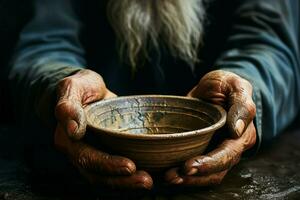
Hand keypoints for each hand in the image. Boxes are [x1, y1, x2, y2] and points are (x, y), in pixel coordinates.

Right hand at [54, 69, 152, 188]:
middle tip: (147, 181)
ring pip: (110, 178)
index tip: (130, 166)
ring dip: (130, 183)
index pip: (87, 158)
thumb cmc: (81, 88)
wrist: (89, 93)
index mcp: (68, 141)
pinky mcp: (110, 155)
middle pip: (100, 175)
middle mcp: (80, 154)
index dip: (107, 165)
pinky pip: (120, 171)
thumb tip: (72, 130)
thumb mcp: (73, 88)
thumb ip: (68, 106)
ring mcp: (96, 156)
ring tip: (153, 181)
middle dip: (123, 181)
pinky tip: (156, 175)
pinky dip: (135, 176)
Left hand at [165, 70, 256, 185]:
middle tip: (171, 176)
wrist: (216, 88)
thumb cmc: (226, 85)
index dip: (210, 163)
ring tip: (168, 177)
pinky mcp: (204, 151)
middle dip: (194, 177)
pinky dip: (184, 174)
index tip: (189, 166)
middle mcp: (232, 148)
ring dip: (188, 180)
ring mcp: (218, 151)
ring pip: (207, 175)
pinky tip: (168, 172)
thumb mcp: (235, 86)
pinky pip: (197, 168)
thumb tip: (237, 130)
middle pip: (216, 170)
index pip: (228, 155)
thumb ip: (242, 106)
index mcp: (243, 134)